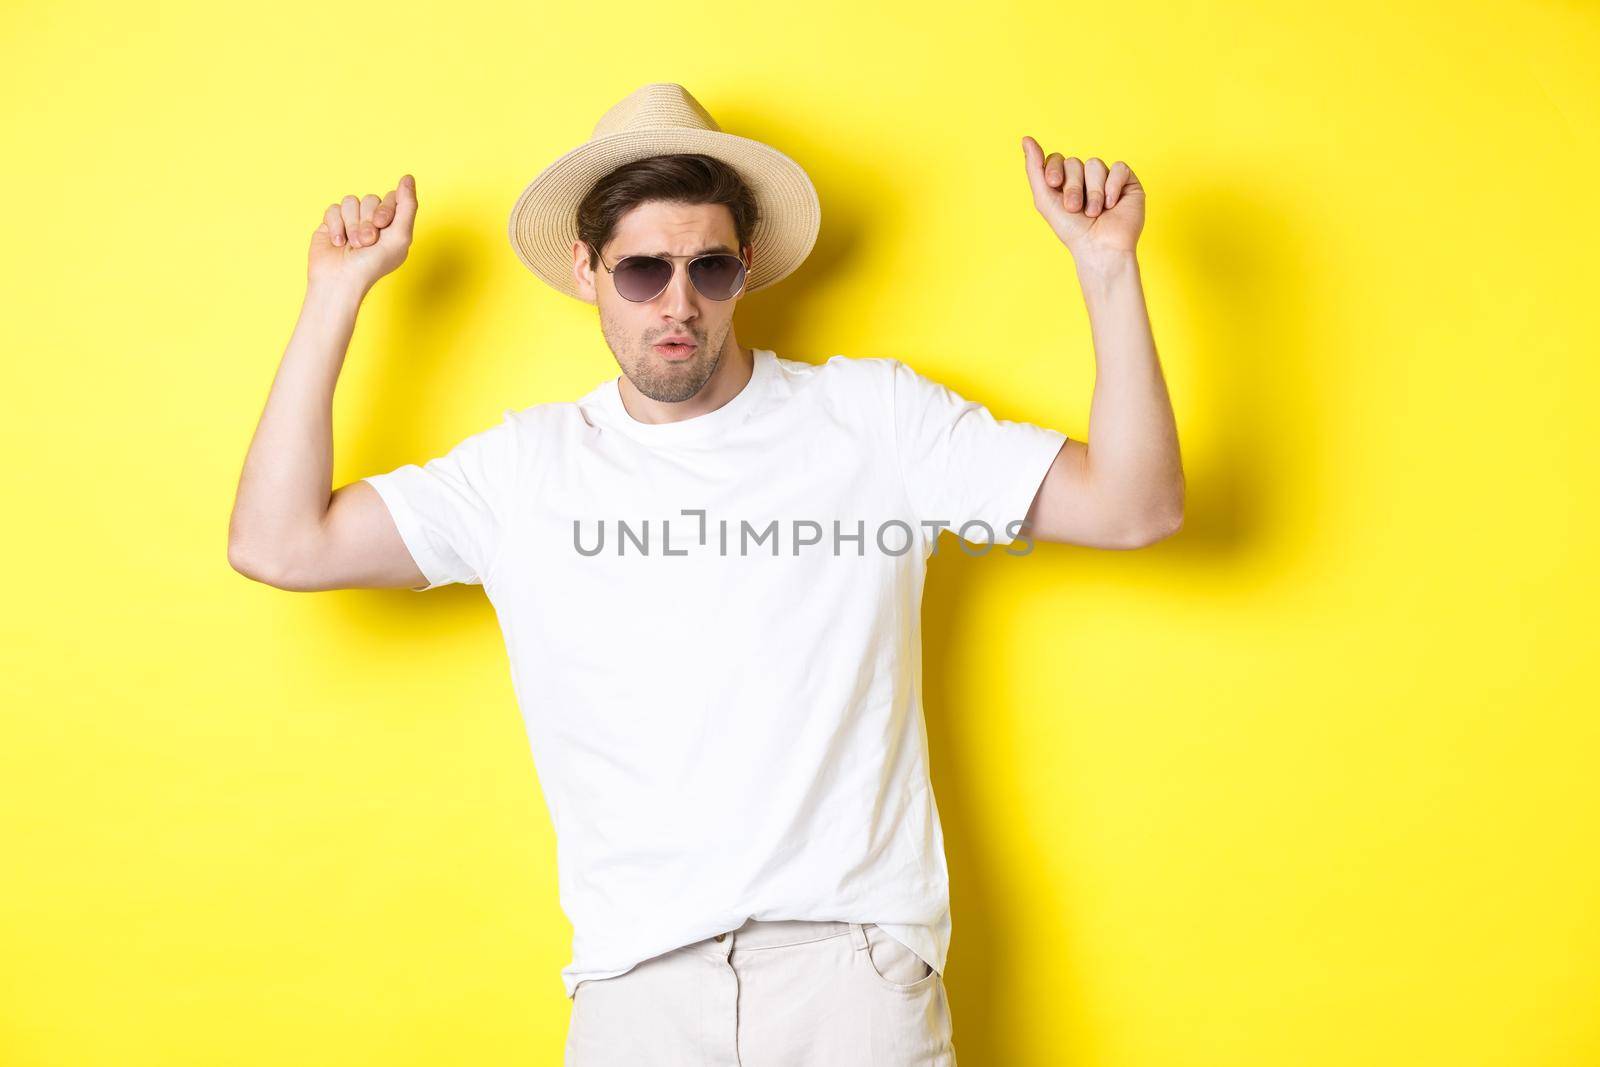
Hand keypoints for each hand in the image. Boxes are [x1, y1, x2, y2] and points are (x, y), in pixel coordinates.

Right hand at [307, 174, 416, 294]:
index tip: (382, 225)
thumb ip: (408, 206)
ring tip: (353, 246)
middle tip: (367, 242)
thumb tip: (408, 177)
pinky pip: (333, 208)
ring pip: (351, 201)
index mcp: (393, 226)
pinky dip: (336, 226)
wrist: (340, 281)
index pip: (392, 198)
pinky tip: (338, 244)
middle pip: (370, 199)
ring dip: (352, 226)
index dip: (385, 209)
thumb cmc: (373, 265)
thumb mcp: (400, 236)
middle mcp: (373, 222)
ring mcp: (352, 222)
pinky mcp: (332, 223)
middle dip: (367, 221)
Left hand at [1021, 138, 1143, 260]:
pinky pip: (1119, 168)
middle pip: (1074, 162)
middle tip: (1075, 208)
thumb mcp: (1045, 199)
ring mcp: (1107, 179)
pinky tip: (1111, 204)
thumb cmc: (1072, 229)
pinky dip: (1112, 187)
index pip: (1057, 159)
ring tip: (1094, 212)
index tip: (1053, 185)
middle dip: (1072, 186)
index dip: (1054, 169)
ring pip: (1095, 164)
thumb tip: (1026, 138)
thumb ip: (1034, 169)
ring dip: (1092, 191)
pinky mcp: (1128, 182)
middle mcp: (1086, 178)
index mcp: (1065, 182)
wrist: (1099, 247)